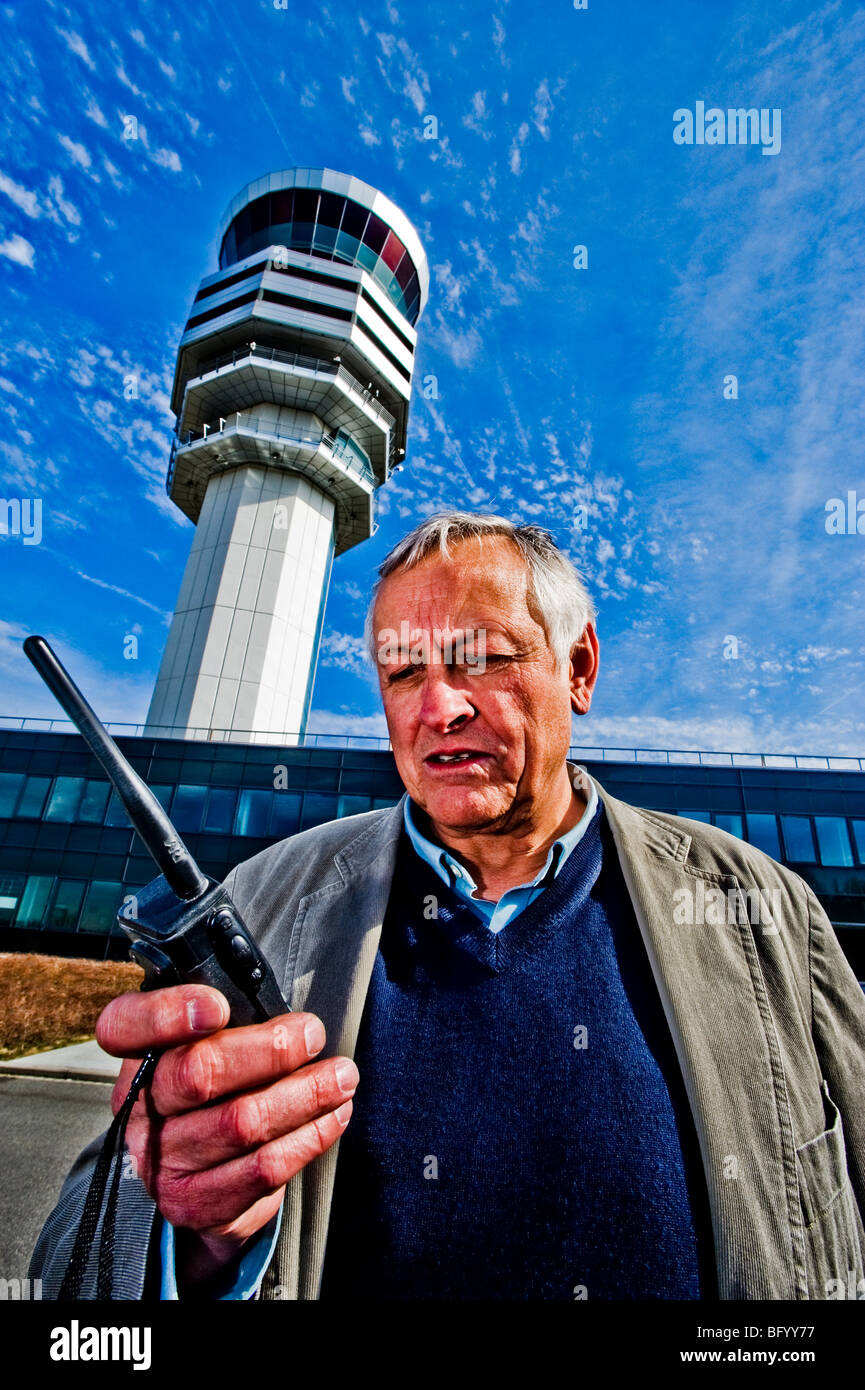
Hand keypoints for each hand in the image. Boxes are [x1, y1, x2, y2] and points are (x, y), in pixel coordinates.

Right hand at [96, 985, 356, 1288]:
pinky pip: (262, 1169)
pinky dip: (309, 1137)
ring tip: (342, 1076)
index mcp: (139, 1057)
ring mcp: (163, 1163)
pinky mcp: (195, 1203)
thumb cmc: (220, 1089)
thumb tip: (279, 1000)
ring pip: (241, 1123)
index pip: (124, 1026)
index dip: (167, 1013)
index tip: (219, 1005)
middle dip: (268, 1050)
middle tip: (312, 1034)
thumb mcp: (210, 1046)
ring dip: (304, 1096)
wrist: (202, 1176)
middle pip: (197, 1074)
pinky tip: (334, 1115)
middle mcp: (140, 1111)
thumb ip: (233, 1018)